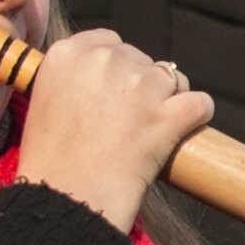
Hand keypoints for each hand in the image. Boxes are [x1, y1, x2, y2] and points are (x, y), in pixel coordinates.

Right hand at [15, 29, 214, 232]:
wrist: (65, 203)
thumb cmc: (50, 164)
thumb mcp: (44, 104)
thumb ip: (73, 78)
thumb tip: (106, 76)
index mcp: (68, 54)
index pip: (109, 41)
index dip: (116, 67)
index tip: (112, 93)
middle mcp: (104, 60)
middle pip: (142, 59)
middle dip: (142, 85)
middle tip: (129, 121)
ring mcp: (139, 86)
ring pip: (174, 77)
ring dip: (170, 99)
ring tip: (153, 128)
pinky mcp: (167, 115)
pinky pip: (200, 102)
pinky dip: (197, 115)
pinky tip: (186, 129)